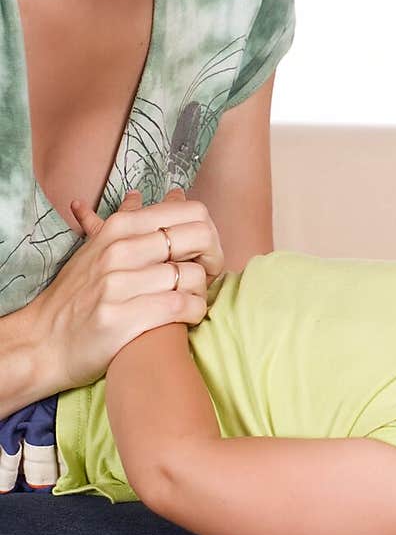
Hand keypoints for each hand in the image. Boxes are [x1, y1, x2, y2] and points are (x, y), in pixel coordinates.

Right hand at [30, 188, 221, 391]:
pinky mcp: (122, 318)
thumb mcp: (97, 248)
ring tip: (193, 300)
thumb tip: (151, 193)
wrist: (44, 342)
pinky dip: (195, 312)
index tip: (204, 254)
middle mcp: (119, 251)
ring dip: (202, 291)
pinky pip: (182, 307)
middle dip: (213, 259)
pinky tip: (188, 316)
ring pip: (193, 275)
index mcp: (119, 228)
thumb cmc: (78, 295)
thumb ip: (128, 222)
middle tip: (207, 277)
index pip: (192, 212)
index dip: (209, 233)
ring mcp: (118, 284)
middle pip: (198, 238)